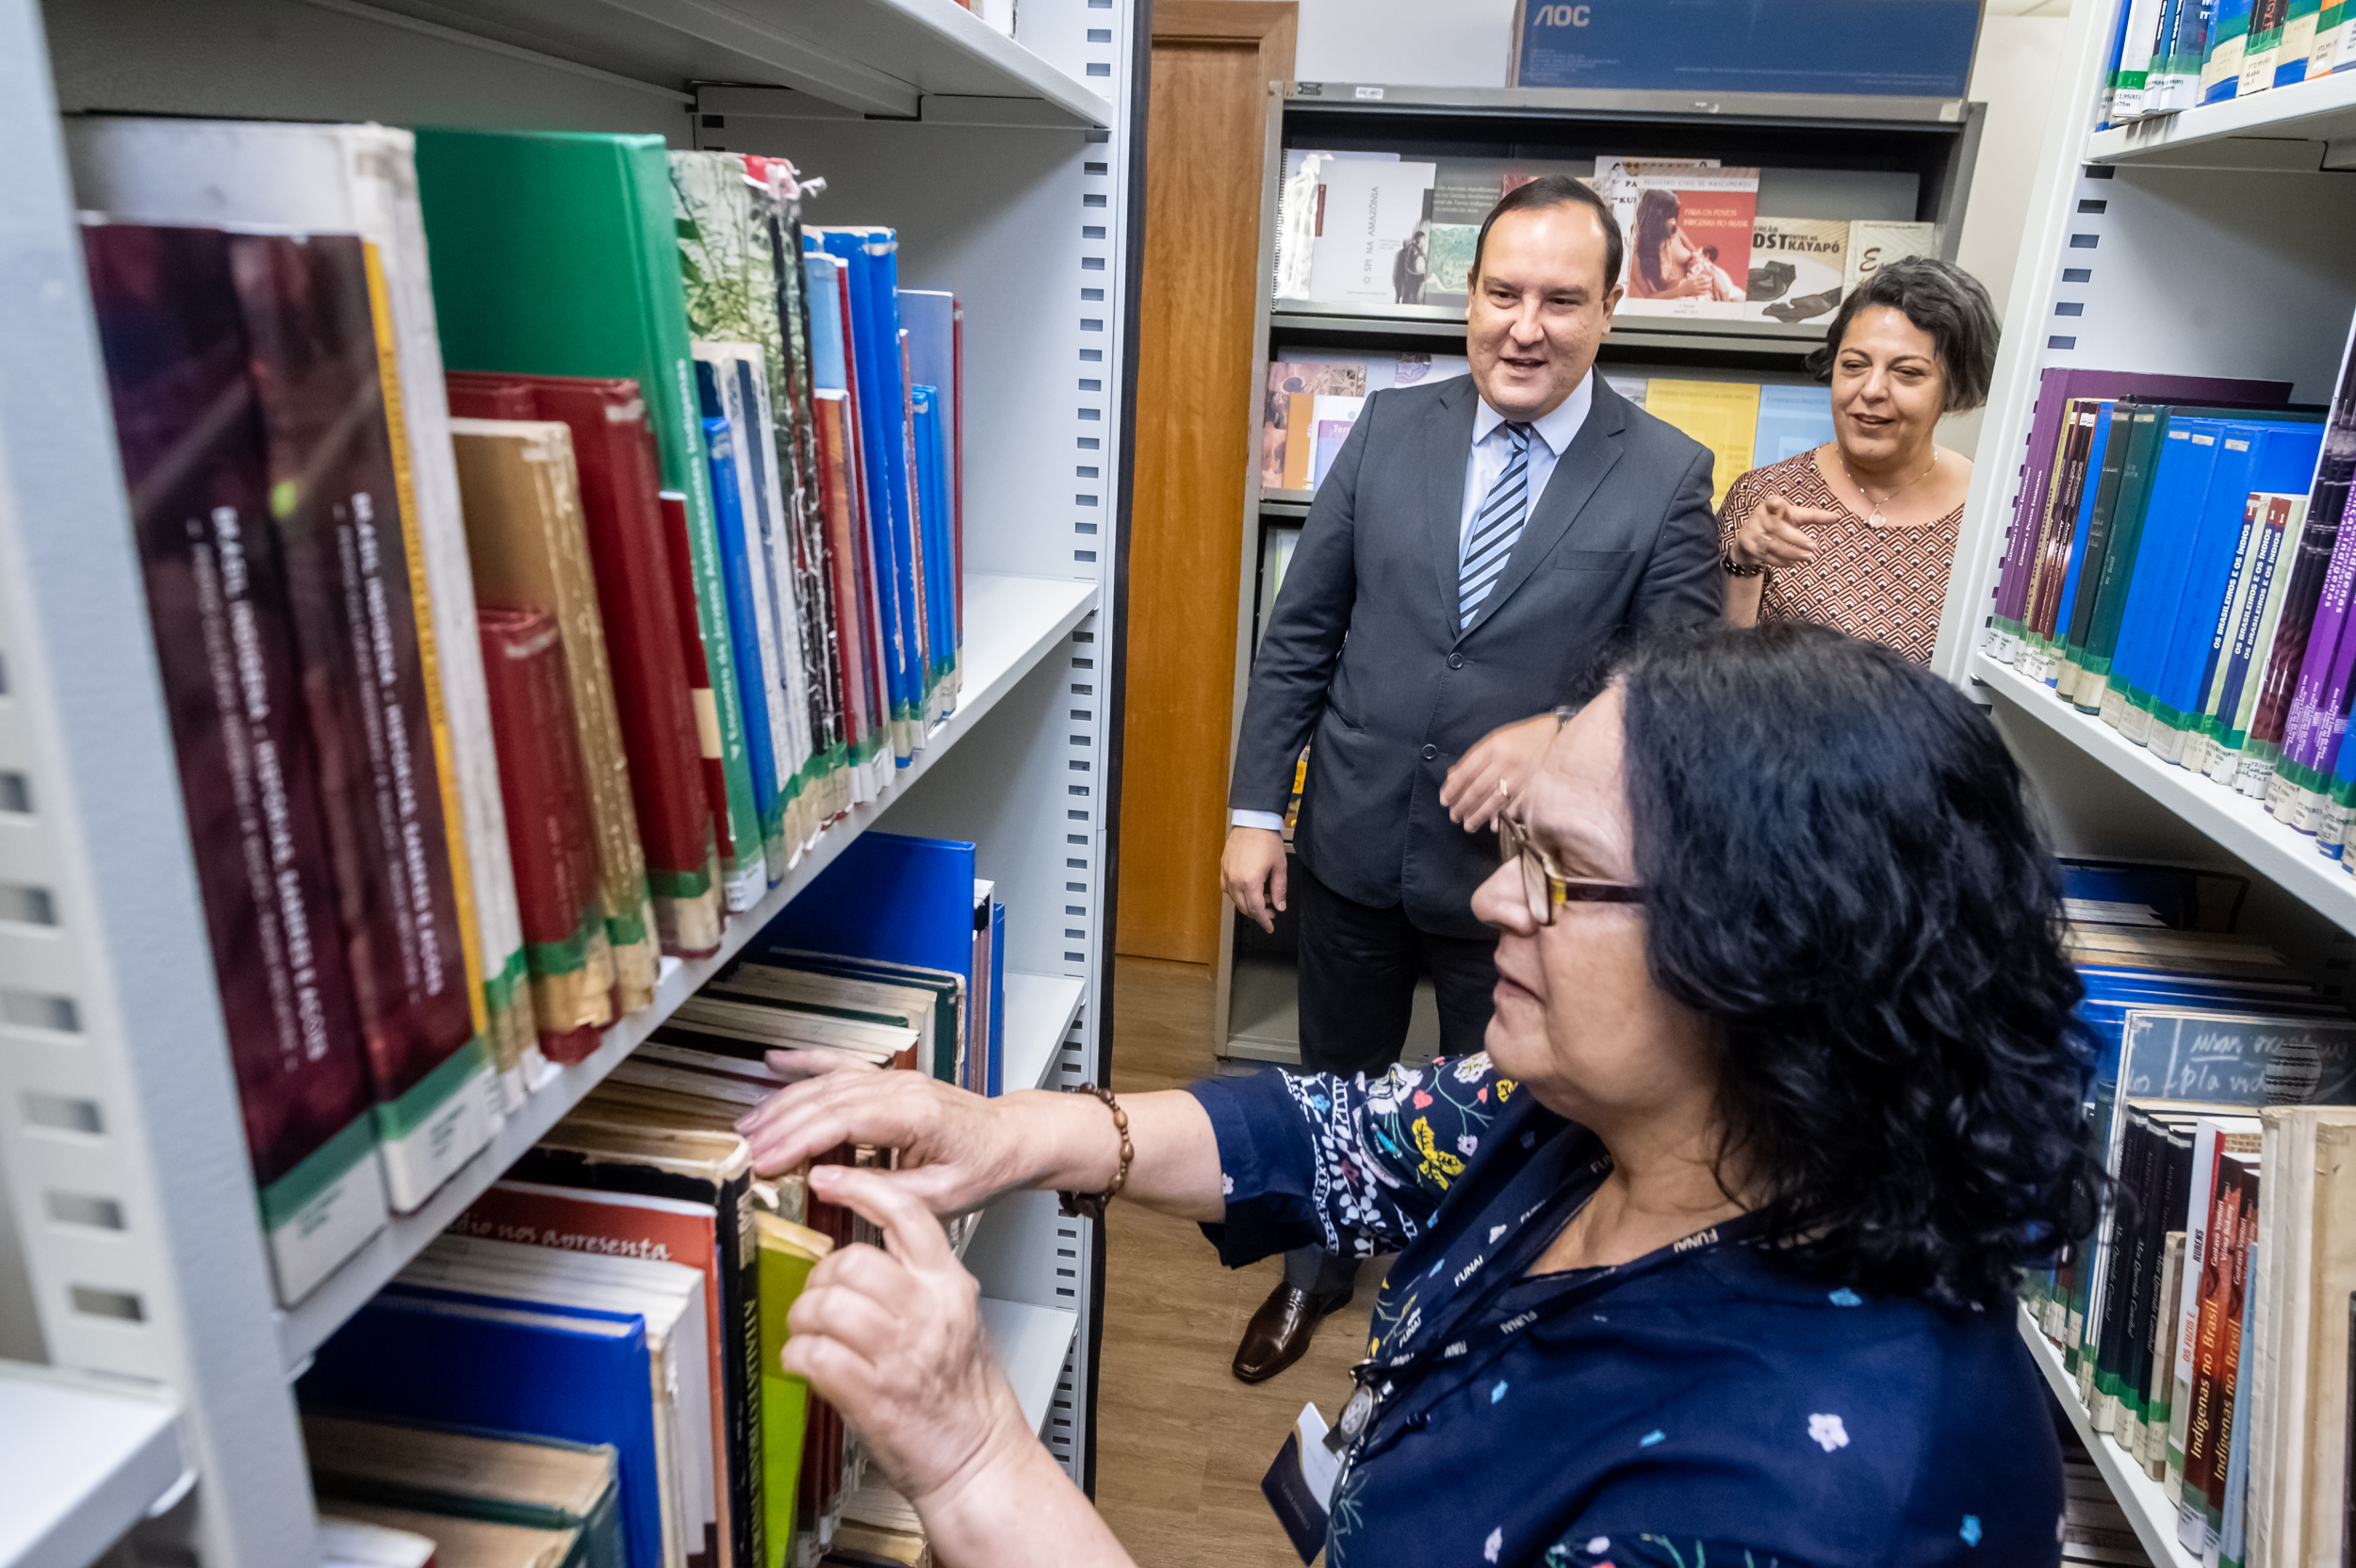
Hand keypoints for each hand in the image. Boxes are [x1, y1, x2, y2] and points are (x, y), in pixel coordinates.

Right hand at [737, 1053, 1071, 1214]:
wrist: (1013, 1140)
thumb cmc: (985, 1167)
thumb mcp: (940, 1197)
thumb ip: (882, 1192)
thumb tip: (826, 1182)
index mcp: (914, 1115)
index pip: (840, 1121)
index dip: (796, 1140)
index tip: (764, 1160)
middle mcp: (900, 1089)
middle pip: (824, 1099)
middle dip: (778, 1125)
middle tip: (743, 1151)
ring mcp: (894, 1080)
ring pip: (826, 1083)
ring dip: (782, 1103)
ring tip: (748, 1127)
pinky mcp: (890, 1081)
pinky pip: (841, 1065)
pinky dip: (806, 1061)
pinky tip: (776, 1061)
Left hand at [782, 1165, 1034, 1509]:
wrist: (977, 1458)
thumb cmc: (966, 1396)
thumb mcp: (958, 1319)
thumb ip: (919, 1284)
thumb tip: (861, 1261)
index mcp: (949, 1286)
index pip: (908, 1214)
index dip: (862, 1188)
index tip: (829, 1178)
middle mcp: (927, 1313)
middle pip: (852, 1261)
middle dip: (821, 1280)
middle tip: (818, 1299)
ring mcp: (899, 1354)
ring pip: (826, 1305)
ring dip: (804, 1319)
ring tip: (810, 1335)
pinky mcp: (873, 1395)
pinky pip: (814, 1355)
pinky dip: (798, 1357)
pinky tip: (808, 1364)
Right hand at [1221, 825, 1287, 933]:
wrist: (1253, 820)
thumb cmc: (1266, 839)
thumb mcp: (1279, 867)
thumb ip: (1279, 890)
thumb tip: (1279, 906)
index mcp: (1250, 882)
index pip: (1257, 910)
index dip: (1264, 921)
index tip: (1270, 926)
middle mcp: (1235, 880)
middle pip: (1244, 907)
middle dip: (1258, 914)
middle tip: (1271, 911)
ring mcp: (1227, 873)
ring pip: (1234, 899)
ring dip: (1248, 903)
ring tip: (1262, 897)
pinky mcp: (1223, 866)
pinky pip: (1226, 887)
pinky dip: (1236, 894)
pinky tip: (1246, 889)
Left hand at [1439, 713, 1556, 831]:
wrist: (1557, 735)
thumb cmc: (1521, 737)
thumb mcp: (1495, 739)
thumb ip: (1473, 757)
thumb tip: (1452, 777)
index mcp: (1493, 747)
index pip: (1467, 771)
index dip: (1453, 788)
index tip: (1444, 800)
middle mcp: (1506, 762)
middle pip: (1478, 788)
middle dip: (1463, 805)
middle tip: (1453, 817)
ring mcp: (1521, 776)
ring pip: (1494, 800)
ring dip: (1479, 815)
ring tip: (1468, 825)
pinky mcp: (1534, 787)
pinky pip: (1515, 805)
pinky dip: (1503, 816)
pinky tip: (1493, 826)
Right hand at [1672, 266, 1714, 298]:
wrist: (1681, 291)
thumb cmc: (1685, 285)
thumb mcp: (1689, 279)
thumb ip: (1694, 277)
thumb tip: (1698, 274)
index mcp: (1694, 279)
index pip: (1702, 277)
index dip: (1706, 277)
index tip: (1708, 277)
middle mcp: (1695, 284)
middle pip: (1705, 281)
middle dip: (1709, 281)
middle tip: (1710, 281)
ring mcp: (1696, 288)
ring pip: (1705, 287)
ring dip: (1709, 286)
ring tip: (1710, 285)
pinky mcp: (1696, 293)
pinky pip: (1703, 292)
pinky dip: (1707, 292)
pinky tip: (1708, 291)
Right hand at [1730, 493, 1832, 572]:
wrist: (1748, 539)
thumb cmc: (1778, 524)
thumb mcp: (1794, 517)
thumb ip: (1814, 516)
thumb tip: (1837, 516)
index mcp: (1771, 505)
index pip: (1773, 503)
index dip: (1775, 504)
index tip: (1776, 504)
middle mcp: (1759, 516)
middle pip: (1778, 529)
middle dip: (1797, 539)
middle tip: (1815, 546)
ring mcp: (1752, 531)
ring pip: (1773, 545)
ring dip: (1792, 553)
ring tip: (1808, 557)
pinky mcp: (1748, 545)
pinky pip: (1766, 556)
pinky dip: (1781, 561)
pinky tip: (1793, 563)